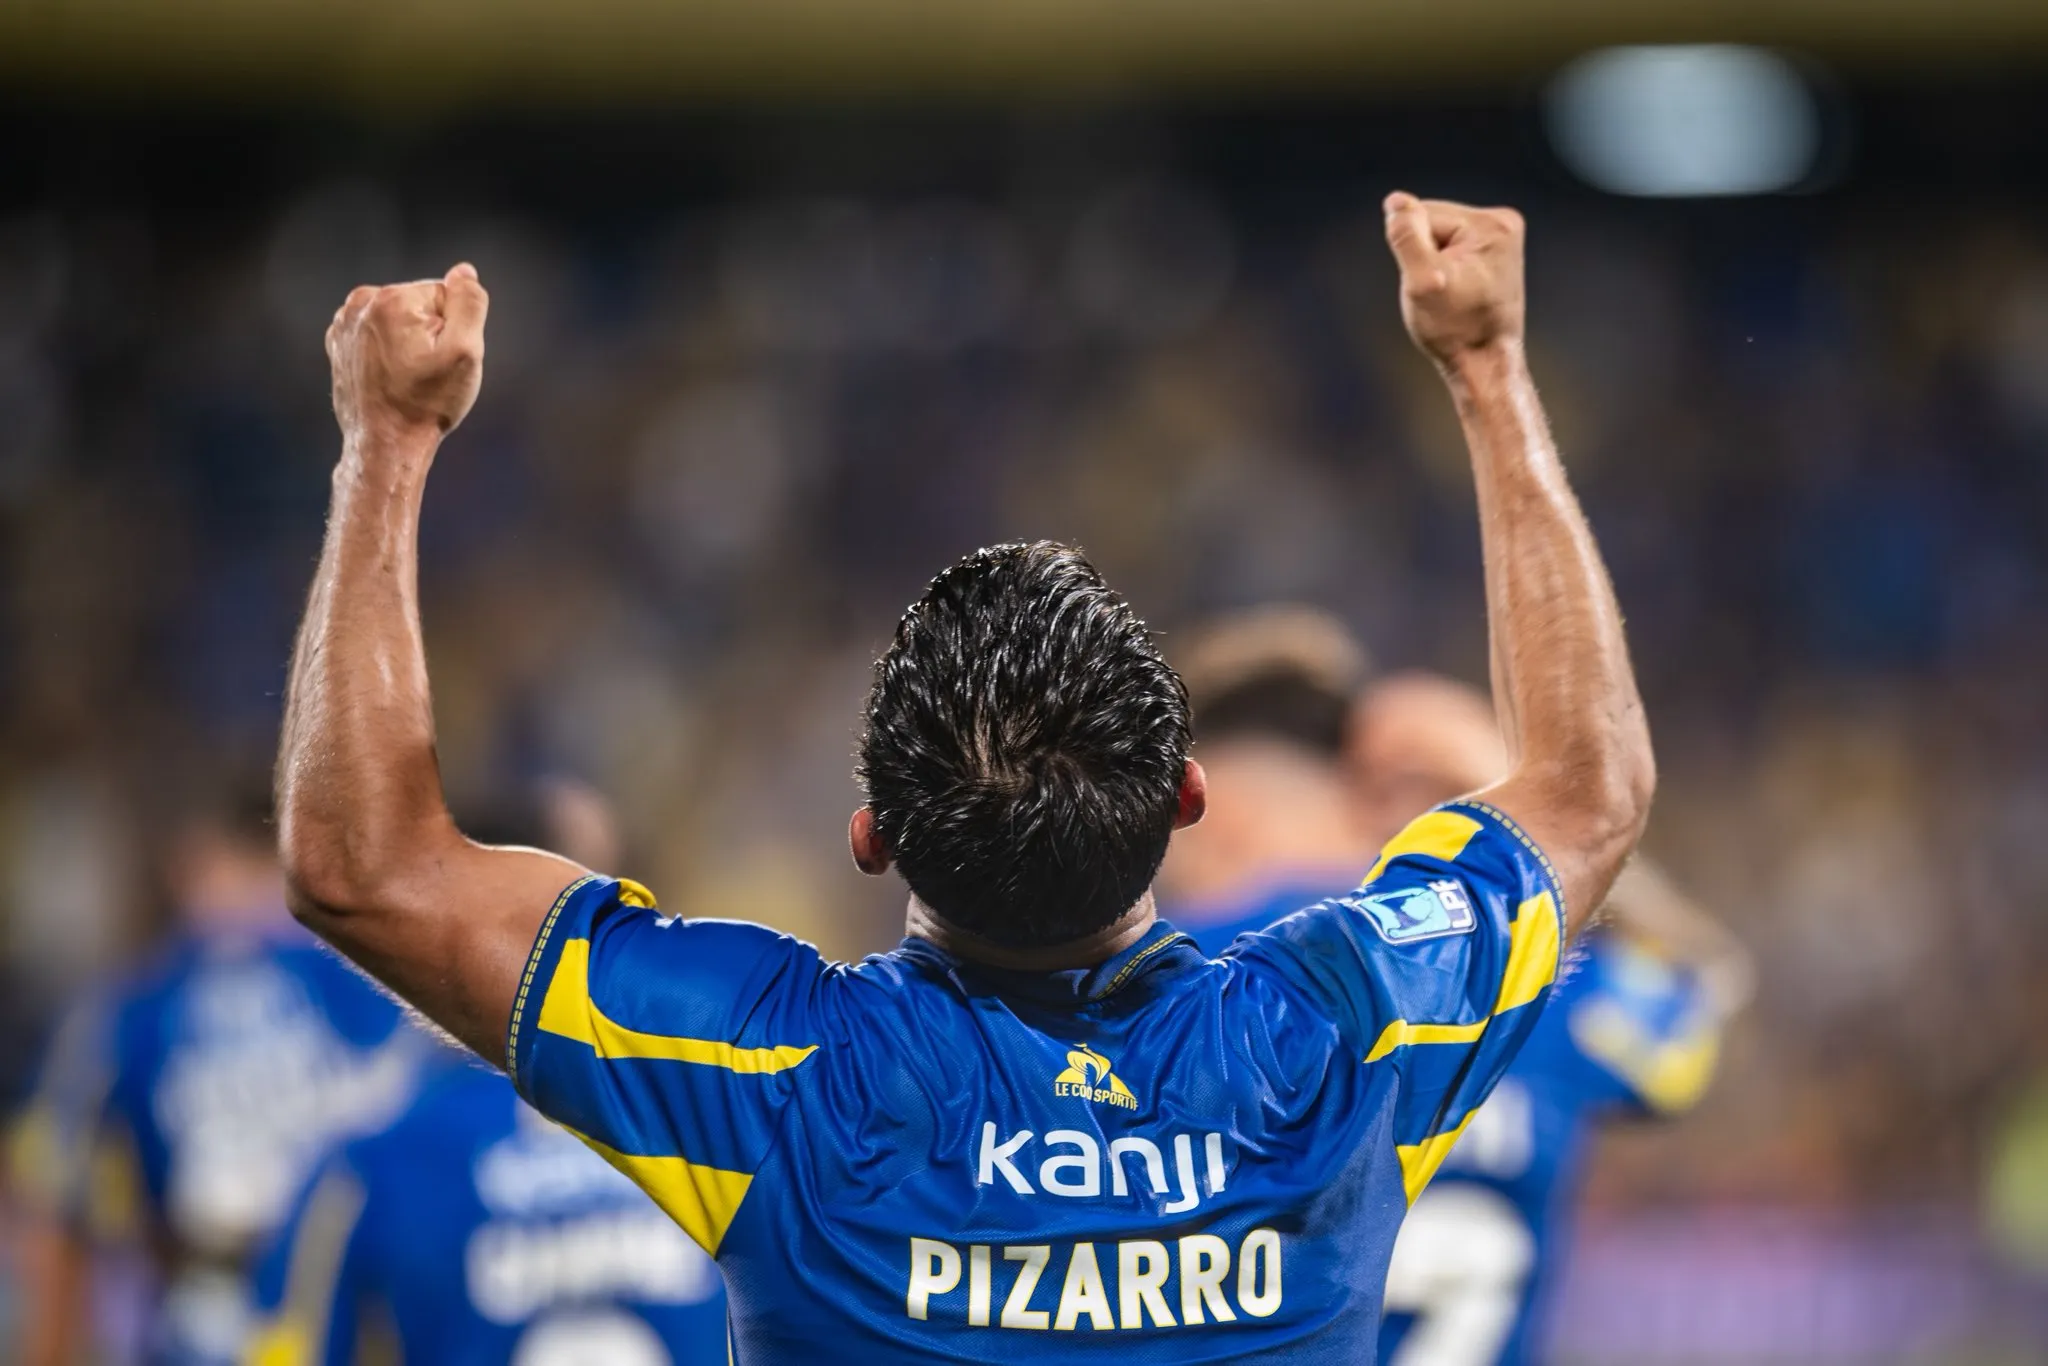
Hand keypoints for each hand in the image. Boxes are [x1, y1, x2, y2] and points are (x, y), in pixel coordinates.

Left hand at [326, 263, 488, 445]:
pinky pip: (379, 336)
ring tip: (409, 378)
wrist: (384, 445)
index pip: (446, 296)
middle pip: (420, 306)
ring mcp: (344, 324)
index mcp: (391, 299)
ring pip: (400, 321)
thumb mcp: (466, 353)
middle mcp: (360, 304)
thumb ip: (469, 304)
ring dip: (411, 344)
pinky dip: (391, 353)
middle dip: (432, 334)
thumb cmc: (427, 403)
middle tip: (427, 373)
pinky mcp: (339, 344)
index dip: (454, 330)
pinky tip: (392, 379)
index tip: (441, 361)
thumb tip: (464, 272)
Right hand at [1382, 193, 1524, 366]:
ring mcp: (1502, 238)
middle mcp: (1503, 223)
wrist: (1485, 364)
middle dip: (1424, 256)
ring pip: (1439, 238)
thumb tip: (1395, 201)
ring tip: (1451, 296)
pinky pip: (1451, 249)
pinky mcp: (1495, 254)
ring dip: (1432, 265)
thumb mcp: (1423, 282)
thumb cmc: (1455, 329)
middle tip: (1441, 293)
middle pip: (1432, 222)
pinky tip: (1457, 293)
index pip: (1422, 215)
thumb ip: (1407, 238)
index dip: (1414, 252)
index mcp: (1492, 223)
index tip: (1434, 284)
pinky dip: (1444, 271)